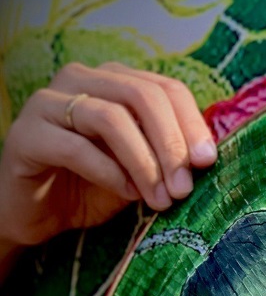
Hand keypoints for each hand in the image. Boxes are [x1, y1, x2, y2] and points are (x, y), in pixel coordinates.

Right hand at [0, 62, 216, 279]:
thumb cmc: (96, 188)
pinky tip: (128, 194)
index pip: (166, 88)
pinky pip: (77, 147)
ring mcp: (50, 102)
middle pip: (142, 95)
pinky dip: (110, 174)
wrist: (41, 215)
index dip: (192, 123)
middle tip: (184, 187)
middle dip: (171, 144)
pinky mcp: (27, 134)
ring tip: (161, 198)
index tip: (208, 162)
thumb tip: (207, 157)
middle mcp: (82, 80)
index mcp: (116, 81)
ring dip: (144, 163)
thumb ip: (169, 155)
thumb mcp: (144, 170)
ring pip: (111, 118)